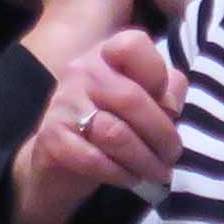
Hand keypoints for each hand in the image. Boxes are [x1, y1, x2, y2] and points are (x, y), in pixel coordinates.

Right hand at [8, 29, 184, 223]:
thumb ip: (165, 92)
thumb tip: (171, 102)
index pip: (132, 45)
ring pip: (115, 133)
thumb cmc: (110, 125)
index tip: (166, 104)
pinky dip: (120, 174)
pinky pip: (94, 159)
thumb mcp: (142, 103)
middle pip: (131, 99)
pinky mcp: (52, 138)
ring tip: (158, 172)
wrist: (58, 162)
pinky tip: (130, 178)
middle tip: (172, 156)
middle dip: (162, 135)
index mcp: (107, 56)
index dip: (157, 75)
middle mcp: (82, 71)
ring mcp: (64, 103)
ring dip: (145, 160)